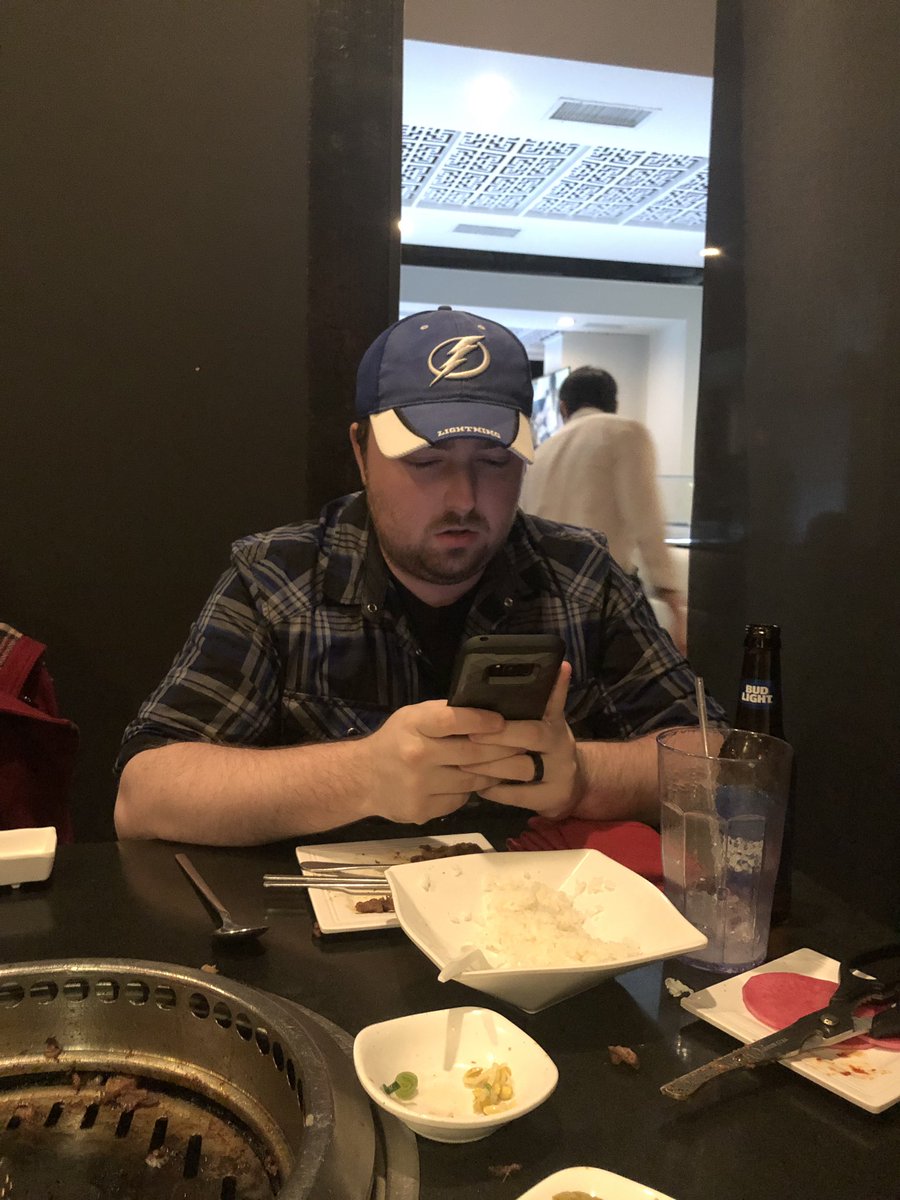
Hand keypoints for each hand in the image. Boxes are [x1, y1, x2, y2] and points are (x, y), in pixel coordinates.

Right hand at [363, 701, 519, 824]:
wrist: (362, 780)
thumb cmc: (395, 741)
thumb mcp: (412, 718)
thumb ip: (444, 715)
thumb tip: (487, 713)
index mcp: (413, 725)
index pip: (453, 719)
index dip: (481, 720)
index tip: (502, 722)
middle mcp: (416, 755)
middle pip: (470, 752)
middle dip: (502, 750)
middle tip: (523, 746)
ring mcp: (419, 786)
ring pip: (471, 780)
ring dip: (491, 773)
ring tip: (507, 766)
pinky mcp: (422, 810)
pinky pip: (459, 800)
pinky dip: (469, 791)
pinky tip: (471, 783)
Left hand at [466, 662, 581, 817]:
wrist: (572, 784)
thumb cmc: (546, 747)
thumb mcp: (547, 720)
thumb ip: (545, 698)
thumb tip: (556, 665)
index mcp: (555, 720)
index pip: (548, 703)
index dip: (532, 698)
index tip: (494, 709)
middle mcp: (561, 743)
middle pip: (532, 735)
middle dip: (498, 735)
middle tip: (469, 736)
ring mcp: (560, 772)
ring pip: (522, 768)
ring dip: (490, 766)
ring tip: (464, 763)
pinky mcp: (553, 797)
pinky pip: (519, 796)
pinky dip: (496, 792)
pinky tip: (478, 787)